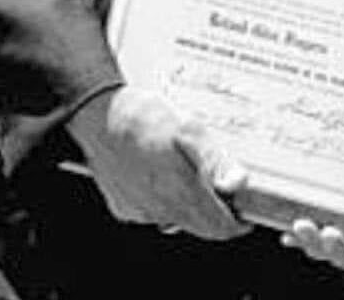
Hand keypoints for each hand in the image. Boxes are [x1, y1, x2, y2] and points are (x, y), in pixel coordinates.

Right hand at [66, 85, 250, 239]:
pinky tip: (162, 174)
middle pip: (200, 227)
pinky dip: (164, 201)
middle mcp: (160, 209)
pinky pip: (153, 213)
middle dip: (217, 215)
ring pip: (177, 221)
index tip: (245, 215)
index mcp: (180, 191)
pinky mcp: (123, 207)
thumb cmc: (143, 118)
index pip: (218, 226)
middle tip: (223, 192)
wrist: (98, 115)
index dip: (236, 224)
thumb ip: (215, 161)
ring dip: (191, 207)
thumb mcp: (190, 128)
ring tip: (190, 174)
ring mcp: (140, 211)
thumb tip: (236, 183)